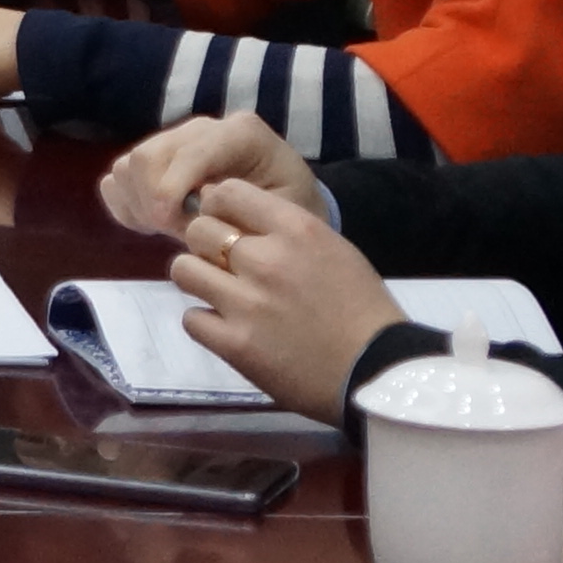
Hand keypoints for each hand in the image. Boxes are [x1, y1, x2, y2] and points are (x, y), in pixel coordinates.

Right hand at [99, 110, 320, 239]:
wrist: (290, 203)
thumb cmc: (293, 210)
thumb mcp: (285, 212)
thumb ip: (244, 211)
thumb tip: (196, 214)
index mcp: (241, 134)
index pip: (189, 153)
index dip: (170, 189)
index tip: (171, 227)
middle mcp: (202, 128)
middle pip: (147, 155)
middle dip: (151, 201)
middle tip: (173, 234)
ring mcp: (175, 141)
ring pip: (126, 165)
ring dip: (139, 204)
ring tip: (168, 229)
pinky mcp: (156, 160)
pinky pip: (118, 178)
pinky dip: (127, 204)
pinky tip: (155, 222)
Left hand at [166, 170, 403, 420]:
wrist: (379, 370)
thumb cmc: (362, 308)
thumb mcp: (331, 248)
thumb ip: (281, 228)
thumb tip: (229, 211)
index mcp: (296, 229)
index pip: (226, 192)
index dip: (218, 207)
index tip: (226, 223)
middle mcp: (265, 259)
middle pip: (198, 230)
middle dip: (206, 245)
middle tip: (225, 265)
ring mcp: (247, 303)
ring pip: (184, 270)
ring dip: (200, 280)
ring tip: (222, 295)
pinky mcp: (235, 344)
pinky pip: (191, 318)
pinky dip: (206, 323)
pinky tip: (229, 328)